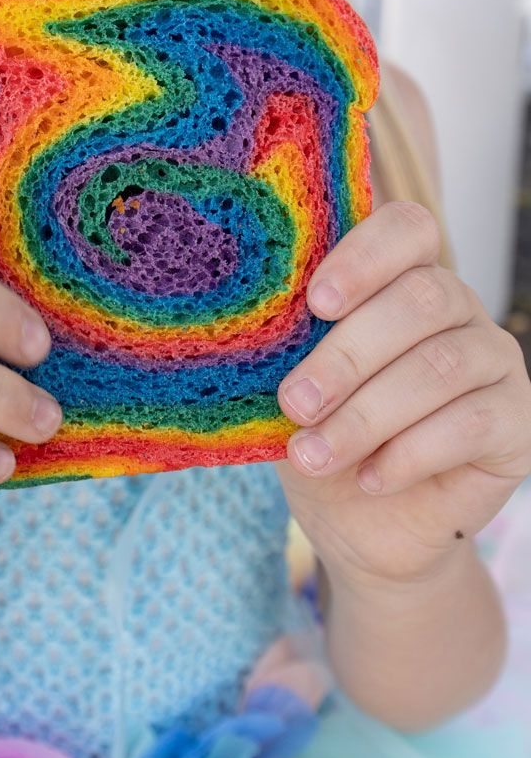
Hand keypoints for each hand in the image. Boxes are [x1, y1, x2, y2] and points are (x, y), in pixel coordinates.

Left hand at [273, 201, 530, 585]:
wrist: (366, 527)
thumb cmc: (324, 437)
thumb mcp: (294, 389)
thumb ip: (288, 350)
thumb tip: (253, 329)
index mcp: (400, 279)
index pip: (407, 229)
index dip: (365, 257)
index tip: (315, 303)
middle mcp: (458, 309)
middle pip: (421, 299)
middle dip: (348, 354)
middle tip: (295, 401)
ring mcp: (495, 362)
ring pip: (442, 366)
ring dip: (366, 415)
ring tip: (312, 454)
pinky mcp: (519, 423)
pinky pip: (470, 424)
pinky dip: (408, 454)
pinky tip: (368, 479)